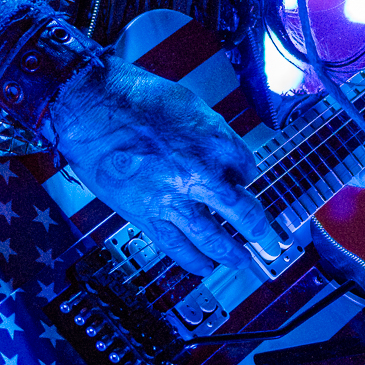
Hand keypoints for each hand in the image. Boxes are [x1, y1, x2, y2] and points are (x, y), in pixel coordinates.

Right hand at [47, 55, 278, 275]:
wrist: (92, 106)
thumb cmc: (134, 96)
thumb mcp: (188, 105)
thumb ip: (209, 132)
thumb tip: (221, 149)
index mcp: (214, 141)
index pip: (247, 169)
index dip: (247, 178)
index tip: (244, 183)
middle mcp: (200, 173)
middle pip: (243, 212)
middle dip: (261, 232)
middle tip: (272, 244)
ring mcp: (172, 197)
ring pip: (212, 237)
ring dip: (232, 254)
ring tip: (244, 263)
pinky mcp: (145, 213)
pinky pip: (175, 245)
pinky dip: (193, 260)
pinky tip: (204, 268)